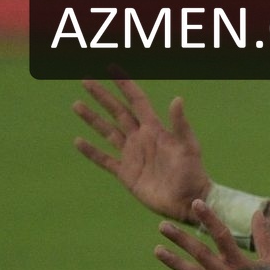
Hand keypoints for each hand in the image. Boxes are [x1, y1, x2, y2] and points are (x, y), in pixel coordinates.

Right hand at [74, 76, 211, 221]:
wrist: (189, 201)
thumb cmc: (193, 174)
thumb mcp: (188, 147)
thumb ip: (180, 124)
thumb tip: (178, 98)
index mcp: (155, 130)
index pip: (137, 101)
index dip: (125, 84)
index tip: (111, 67)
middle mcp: (141, 139)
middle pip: (117, 112)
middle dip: (102, 96)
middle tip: (85, 79)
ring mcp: (132, 156)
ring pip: (108, 132)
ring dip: (92, 119)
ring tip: (77, 104)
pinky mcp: (126, 174)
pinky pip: (105, 160)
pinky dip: (91, 151)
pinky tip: (78, 141)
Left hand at [154, 200, 269, 269]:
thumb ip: (263, 237)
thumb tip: (258, 212)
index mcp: (241, 263)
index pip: (223, 236)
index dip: (210, 219)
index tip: (196, 203)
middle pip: (202, 254)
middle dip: (182, 239)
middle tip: (163, 226)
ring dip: (175, 263)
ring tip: (158, 250)